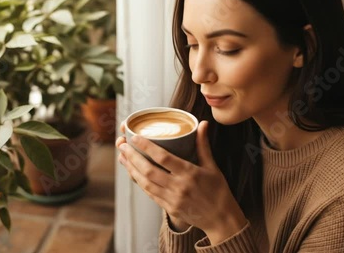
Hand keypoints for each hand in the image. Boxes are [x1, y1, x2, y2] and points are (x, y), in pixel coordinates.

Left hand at [116, 121, 246, 243]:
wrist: (221, 220)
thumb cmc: (218, 191)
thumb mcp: (212, 167)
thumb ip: (203, 145)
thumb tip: (203, 123)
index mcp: (190, 173)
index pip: (163, 158)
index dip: (146, 146)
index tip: (135, 137)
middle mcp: (179, 187)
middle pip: (148, 170)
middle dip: (132, 156)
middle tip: (122, 144)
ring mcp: (172, 199)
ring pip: (145, 183)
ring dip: (131, 169)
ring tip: (122, 157)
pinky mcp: (169, 208)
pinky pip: (149, 193)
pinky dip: (139, 182)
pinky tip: (132, 172)